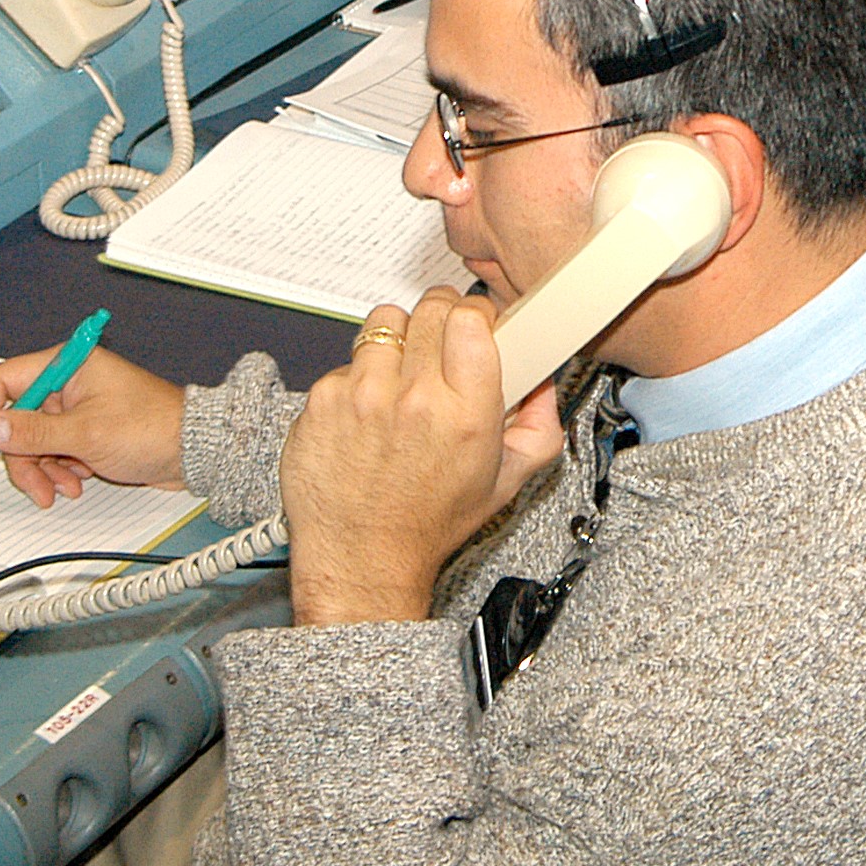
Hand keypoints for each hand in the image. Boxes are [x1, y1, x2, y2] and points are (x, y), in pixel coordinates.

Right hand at [0, 345, 187, 509]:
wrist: (193, 452)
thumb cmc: (152, 428)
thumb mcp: (83, 434)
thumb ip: (31, 432)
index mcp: (67, 365)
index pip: (5, 380)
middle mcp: (69, 382)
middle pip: (18, 417)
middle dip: (21, 455)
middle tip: (33, 484)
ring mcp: (77, 408)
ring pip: (35, 440)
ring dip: (41, 468)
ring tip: (61, 488)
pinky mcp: (86, 431)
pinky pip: (55, 451)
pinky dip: (59, 470)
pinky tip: (76, 482)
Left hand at [278, 290, 566, 626]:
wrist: (362, 558)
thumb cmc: (427, 524)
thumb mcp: (505, 482)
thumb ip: (539, 427)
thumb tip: (543, 383)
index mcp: (465, 414)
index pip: (471, 318)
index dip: (475, 314)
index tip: (475, 325)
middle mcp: (414, 399)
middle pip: (431, 308)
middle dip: (441, 319)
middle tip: (441, 347)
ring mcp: (363, 395)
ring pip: (385, 323)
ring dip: (397, 342)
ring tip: (400, 379)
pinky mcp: (323, 400)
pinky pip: (347, 360)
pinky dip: (359, 377)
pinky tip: (368, 411)